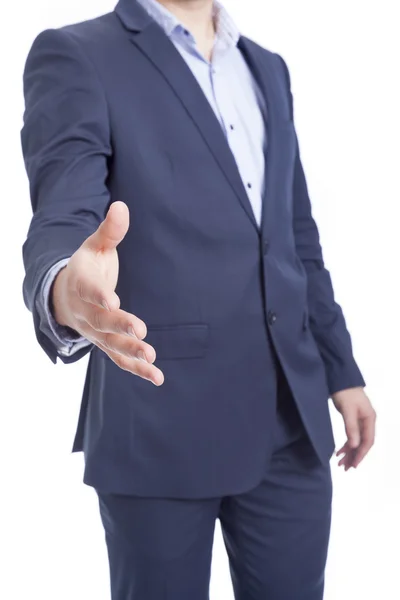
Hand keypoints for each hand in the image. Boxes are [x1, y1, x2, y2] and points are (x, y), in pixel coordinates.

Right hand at [52, 201, 163, 385]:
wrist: (64, 295)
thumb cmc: (86, 268)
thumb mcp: (95, 246)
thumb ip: (110, 231)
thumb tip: (122, 205)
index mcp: (82, 283)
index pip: (90, 290)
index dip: (100, 294)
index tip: (112, 299)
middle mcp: (86, 311)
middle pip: (102, 321)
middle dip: (120, 327)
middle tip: (141, 334)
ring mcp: (95, 331)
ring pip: (111, 345)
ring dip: (131, 354)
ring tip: (152, 360)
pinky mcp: (106, 344)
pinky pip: (120, 360)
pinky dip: (137, 369)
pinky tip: (157, 377)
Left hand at [332, 387, 375, 469]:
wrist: (339, 378)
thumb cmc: (345, 392)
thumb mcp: (348, 410)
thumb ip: (351, 428)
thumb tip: (354, 446)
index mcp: (370, 419)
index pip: (368, 441)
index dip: (361, 454)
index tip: (354, 465)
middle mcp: (367, 421)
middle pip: (362, 443)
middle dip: (354, 456)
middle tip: (345, 468)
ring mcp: (360, 420)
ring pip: (356, 440)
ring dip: (349, 452)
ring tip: (341, 463)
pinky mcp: (353, 418)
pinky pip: (351, 435)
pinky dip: (346, 444)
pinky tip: (339, 451)